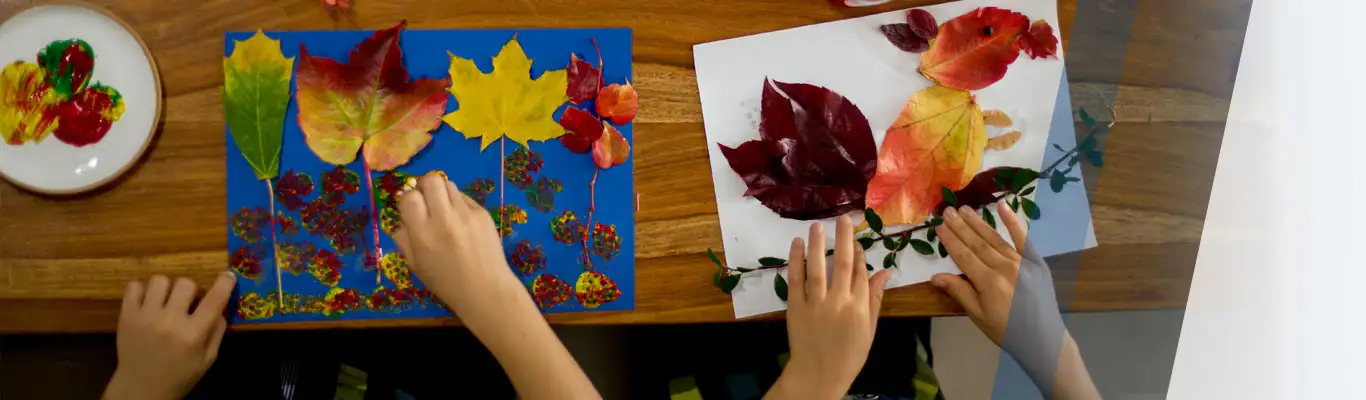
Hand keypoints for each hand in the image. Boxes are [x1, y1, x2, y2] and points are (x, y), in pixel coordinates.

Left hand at [104, 272, 235, 399]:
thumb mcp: (208, 359)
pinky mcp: (126, 316)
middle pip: (186, 283)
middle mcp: (169, 322)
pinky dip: (143, 290)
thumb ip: (217, 330)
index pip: (215, 299)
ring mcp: (145, 317)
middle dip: (192, 290)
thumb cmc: (180, 375)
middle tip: (187, 303)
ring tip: (166, 301)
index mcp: (193, 334)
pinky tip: (148, 303)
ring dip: (167, 288)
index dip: (225, 283)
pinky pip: (134, 286)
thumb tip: (221, 305)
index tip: (228, 275)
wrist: (141, 389)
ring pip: (160, 280)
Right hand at [391, 172, 530, 326]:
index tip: (411, 208)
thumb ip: (404, 238)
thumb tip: (402, 218)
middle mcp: (444, 219)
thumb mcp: (415, 265)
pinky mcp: (483, 214)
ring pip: (449, 185)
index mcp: (423, 235)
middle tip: (427, 199)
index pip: (409, 197)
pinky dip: (459, 205)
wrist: (486, 290)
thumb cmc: (446, 282)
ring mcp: (466, 214)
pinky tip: (462, 222)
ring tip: (445, 210)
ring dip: (442, 194)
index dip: (408, 199)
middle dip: (425, 186)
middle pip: (431, 180)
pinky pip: (465, 198)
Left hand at [768, 216, 892, 398]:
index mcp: (860, 308)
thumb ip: (875, 299)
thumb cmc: (848, 354)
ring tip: (818, 225)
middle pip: (844, 263)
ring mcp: (816, 303)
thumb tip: (884, 272)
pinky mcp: (796, 307)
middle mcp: (839, 302)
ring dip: (819, 243)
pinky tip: (797, 243)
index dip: (859, 253)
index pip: (861, 273)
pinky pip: (796, 279)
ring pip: (818, 267)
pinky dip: (796, 260)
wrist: (819, 374)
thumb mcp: (869, 329)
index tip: (856, 238)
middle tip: (844, 217)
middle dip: (844, 237)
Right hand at [930, 202, 1039, 345]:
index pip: (964, 256)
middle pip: (977, 243)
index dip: (950, 240)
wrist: (1042, 339)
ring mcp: (1023, 263)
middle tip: (948, 211)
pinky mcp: (1037, 262)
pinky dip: (1013, 222)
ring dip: (979, 223)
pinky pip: (1024, 238)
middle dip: (961, 226)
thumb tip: (935, 276)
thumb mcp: (978, 315)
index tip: (939, 226)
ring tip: (965, 209)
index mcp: (988, 282)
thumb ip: (959, 292)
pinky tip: (1003, 207)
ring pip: (996, 239)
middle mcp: (1005, 268)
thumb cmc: (1005, 330)